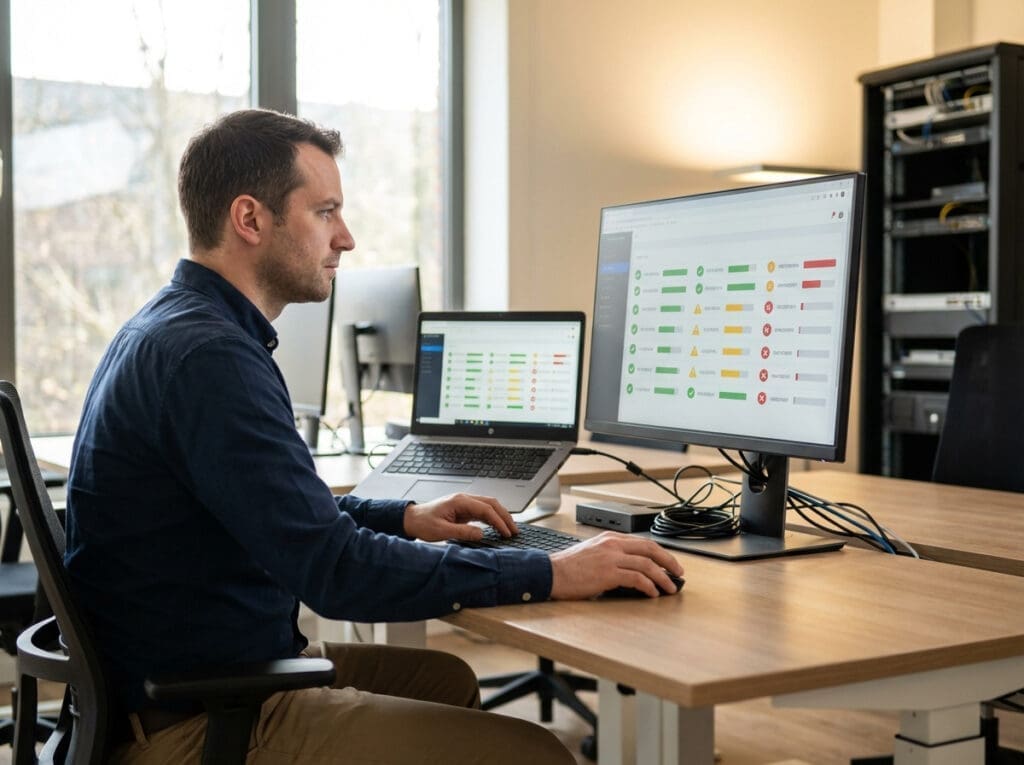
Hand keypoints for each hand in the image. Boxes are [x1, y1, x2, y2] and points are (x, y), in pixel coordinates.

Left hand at [403, 493, 517, 542]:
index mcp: (460, 501)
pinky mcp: (463, 510)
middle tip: (514, 530)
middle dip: (505, 516)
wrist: (411, 519)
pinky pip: (482, 512)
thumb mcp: (441, 531)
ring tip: (510, 530)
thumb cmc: (423, 523)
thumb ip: (462, 532)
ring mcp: (464, 504)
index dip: (499, 521)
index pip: (486, 509)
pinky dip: (492, 519)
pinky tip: (498, 528)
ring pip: (489, 507)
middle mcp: (464, 500)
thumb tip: (481, 534)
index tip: (506, 533)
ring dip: (500, 517)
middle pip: (492, 504)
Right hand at [548, 532, 683, 598]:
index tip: (669, 563)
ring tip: (670, 588)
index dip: (660, 553)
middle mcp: (612, 545)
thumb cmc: (568, 567)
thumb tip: (631, 571)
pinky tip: (652, 593)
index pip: (642, 542)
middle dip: (669, 562)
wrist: (550, 573)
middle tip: (678, 573)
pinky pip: (636, 578)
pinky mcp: (607, 573)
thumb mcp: (592, 553)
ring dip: (663, 577)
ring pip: (647, 564)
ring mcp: (610, 558)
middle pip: (650, 549)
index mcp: (609, 538)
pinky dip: (648, 586)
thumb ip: (611, 557)